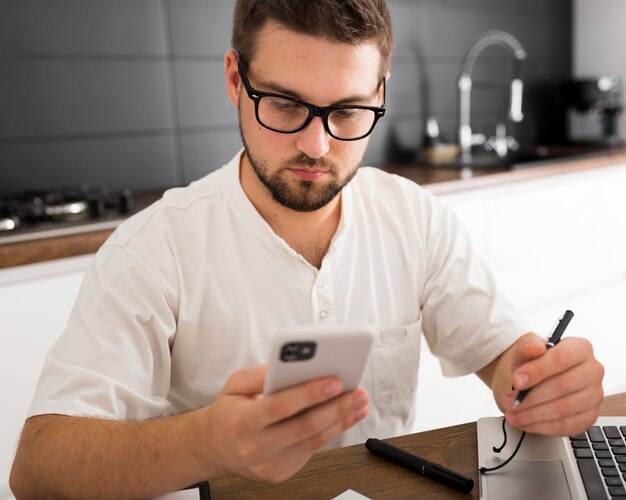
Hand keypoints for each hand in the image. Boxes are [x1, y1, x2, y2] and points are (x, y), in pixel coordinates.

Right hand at [201, 365, 367, 481]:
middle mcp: (256, 446)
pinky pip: (312, 450)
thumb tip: (291, 364)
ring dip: (341, 421)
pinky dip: (332, 432)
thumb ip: (260, 373)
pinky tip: (345, 417)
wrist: (214, 447)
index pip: (281, 406)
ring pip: (314, 440)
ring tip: (359, 403)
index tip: (334, 381)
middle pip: (304, 426)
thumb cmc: (229, 411)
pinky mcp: (281, 473)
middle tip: (358, 392)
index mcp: (242, 420)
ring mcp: (269, 464)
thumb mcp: (235, 384)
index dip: (309, 394)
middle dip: (336, 408)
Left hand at [503, 332, 603, 435]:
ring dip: (532, 414)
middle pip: (563, 386)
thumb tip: (535, 349)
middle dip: (531, 396)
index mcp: (580, 348)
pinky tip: (523, 422)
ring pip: (563, 409)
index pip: (563, 358)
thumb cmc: (533, 361)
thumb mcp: (525, 348)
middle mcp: (592, 371)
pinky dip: (540, 426)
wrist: (534, 379)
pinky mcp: (588, 417)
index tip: (517, 380)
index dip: (538, 370)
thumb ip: (527, 345)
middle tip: (510, 401)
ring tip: (512, 412)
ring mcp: (593, 396)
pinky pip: (565, 426)